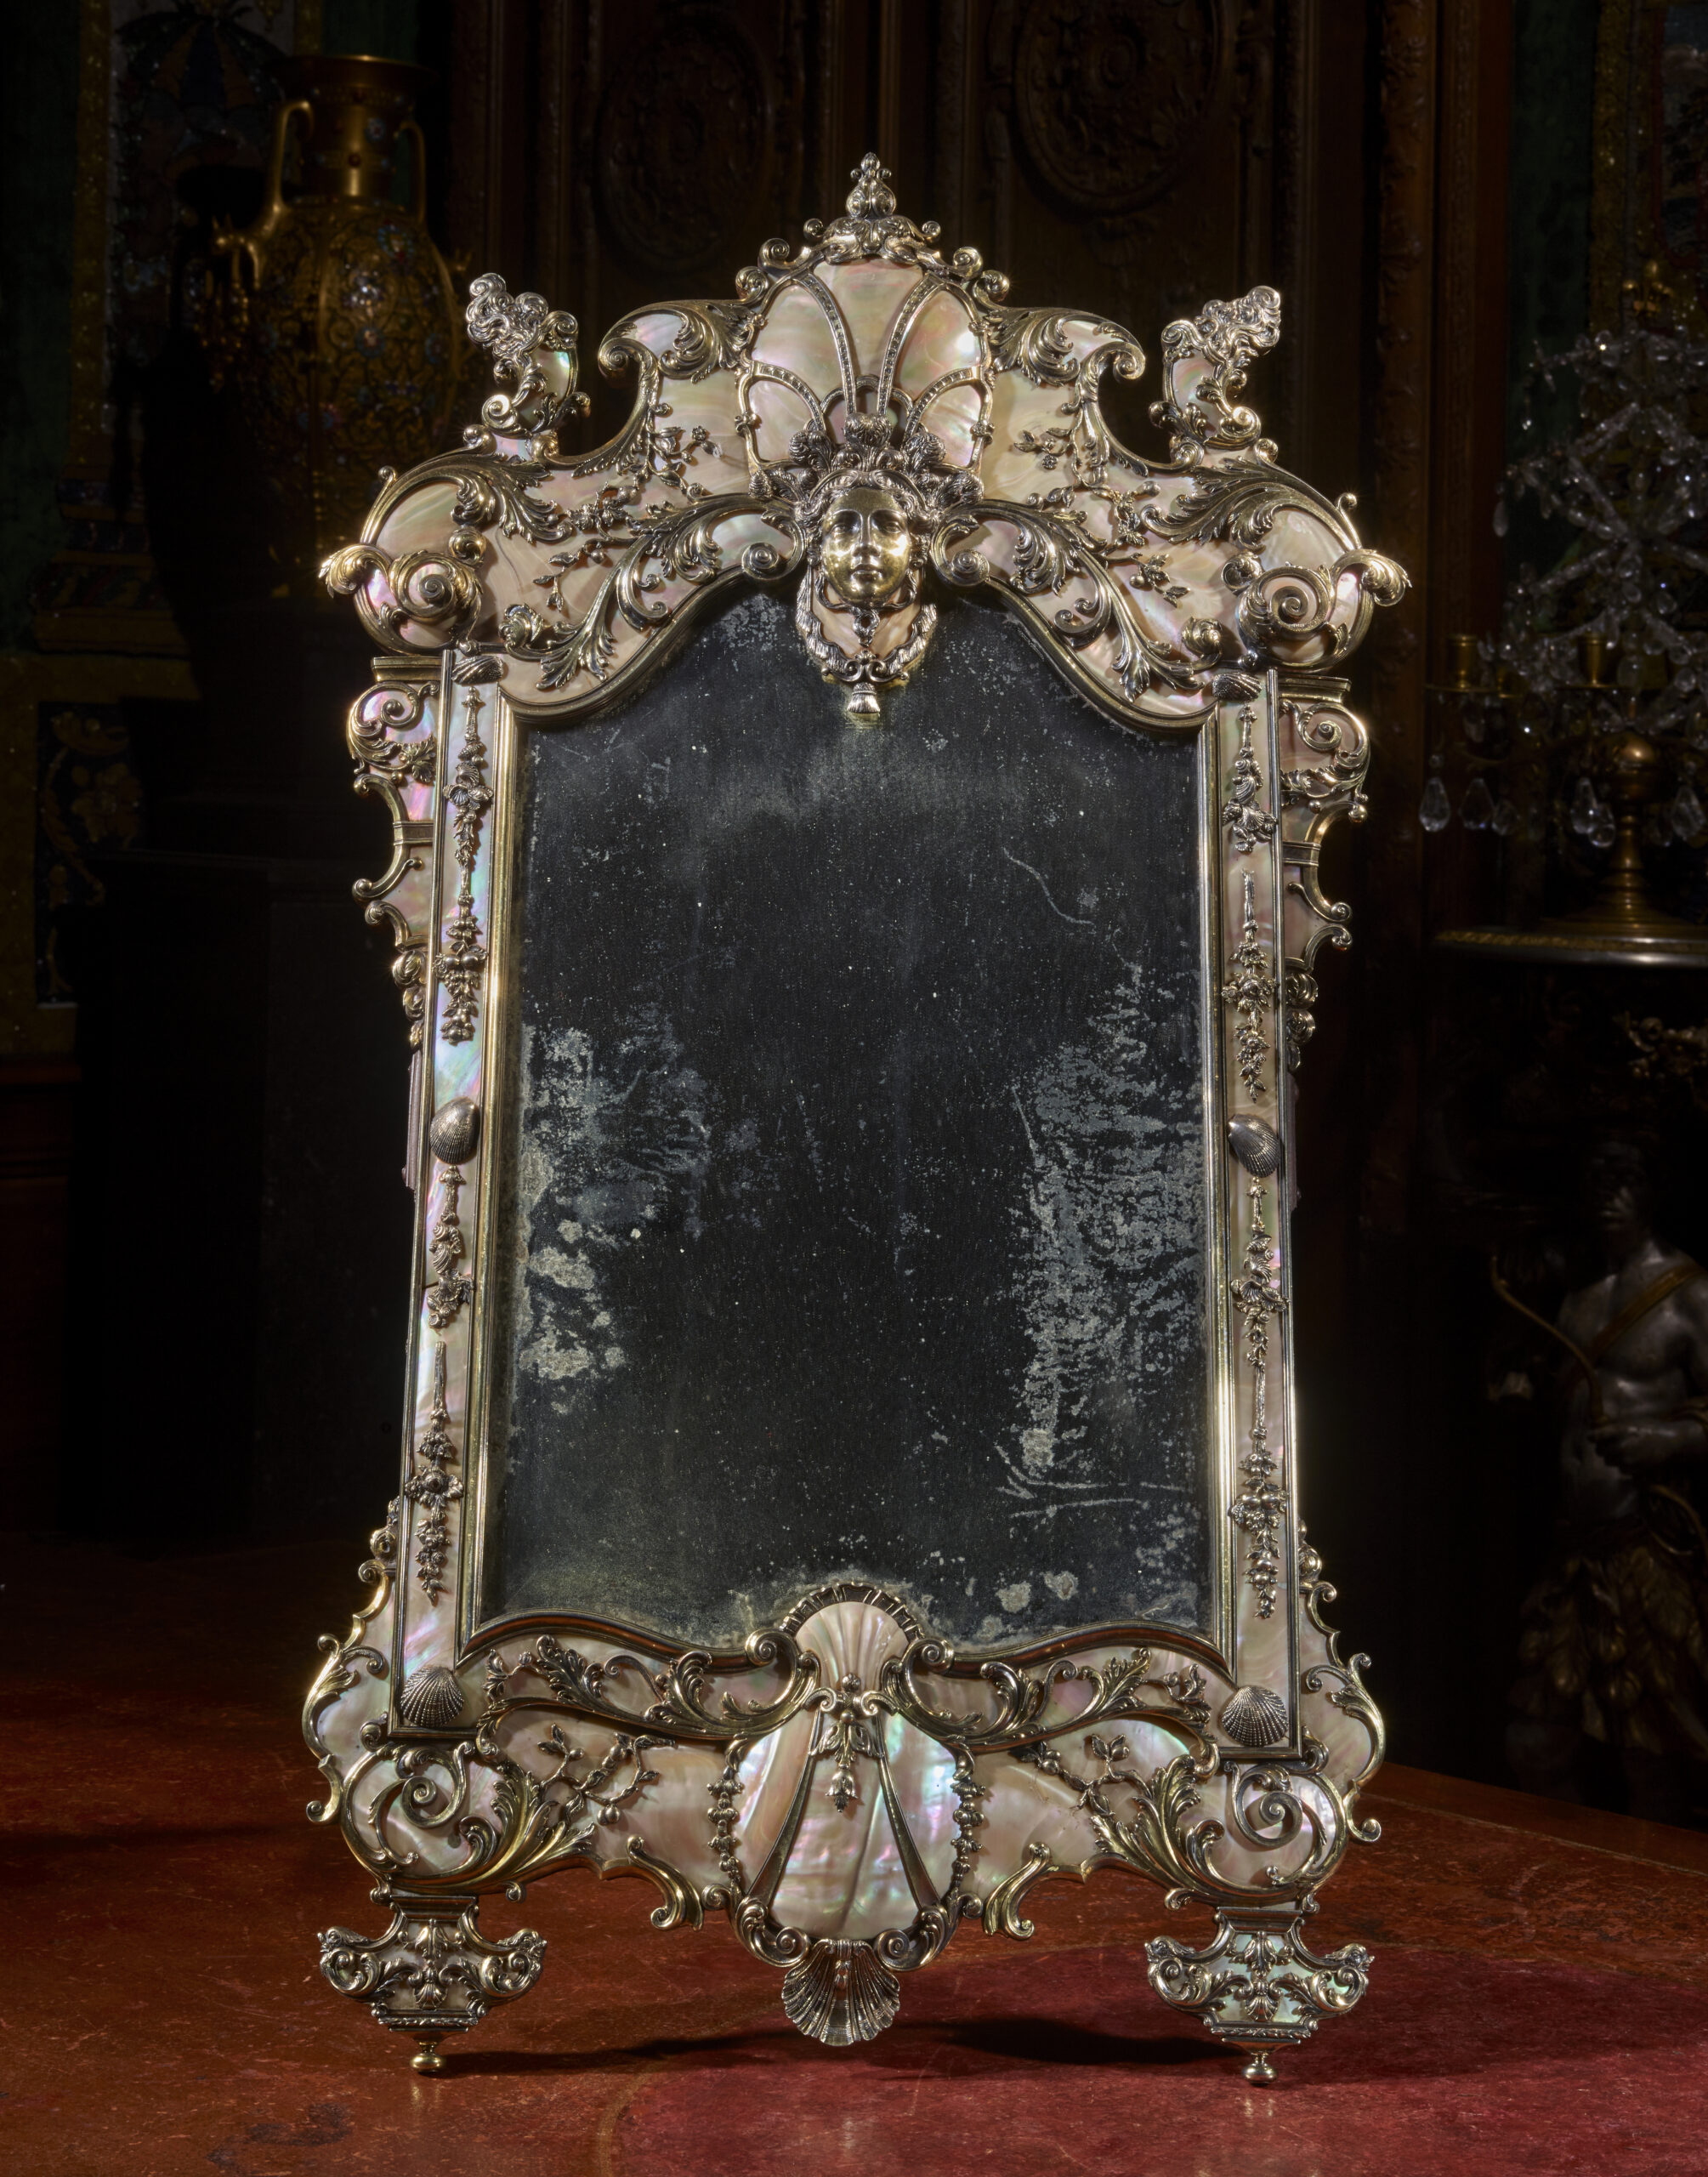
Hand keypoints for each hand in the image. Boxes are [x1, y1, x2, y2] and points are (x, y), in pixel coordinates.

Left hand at [1586, 1415, 1707, 1470]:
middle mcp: (1619, 1445)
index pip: (1594, 1437)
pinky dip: (1624, 1465)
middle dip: (1603, 1448)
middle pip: (1599, 1451)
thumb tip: (1596, 1430)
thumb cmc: (1649, 1427)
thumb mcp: (1629, 1421)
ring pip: (1608, 1461)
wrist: (1669, 1440)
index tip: (1593, 1438)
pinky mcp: (1633, 1469)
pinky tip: (1632, 1458)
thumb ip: (1613, 1426)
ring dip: (1613, 1457)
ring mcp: (1626, 1459)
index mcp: (1617, 1431)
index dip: (1592, 1438)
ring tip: (1625, 1451)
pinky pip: (1620, 1469)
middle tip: (1612, 1445)